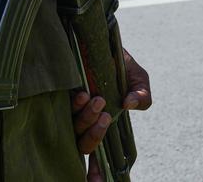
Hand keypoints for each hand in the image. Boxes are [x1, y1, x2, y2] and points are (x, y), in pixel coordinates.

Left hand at [73, 49, 151, 180]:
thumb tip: (131, 106)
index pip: (98, 154)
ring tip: (94, 98)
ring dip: (85, 118)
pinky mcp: (60, 95)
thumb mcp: (138, 78)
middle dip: (95, 133)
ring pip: (74, 129)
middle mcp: (85, 120)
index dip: (96, 171)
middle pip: (85, 145)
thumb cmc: (118, 60)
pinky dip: (74, 105)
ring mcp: (71, 110)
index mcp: (104, 122)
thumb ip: (143, 94)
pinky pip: (63, 109)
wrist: (100, 35)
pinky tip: (81, 93)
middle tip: (104, 114)